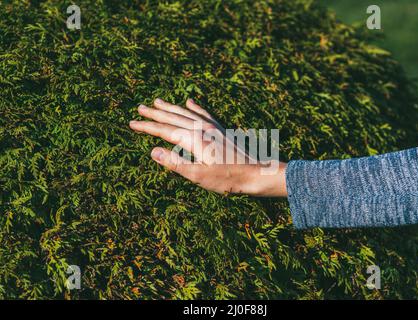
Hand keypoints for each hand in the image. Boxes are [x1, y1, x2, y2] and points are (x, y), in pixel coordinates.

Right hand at [129, 98, 286, 196]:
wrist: (257, 173)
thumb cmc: (228, 179)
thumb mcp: (198, 175)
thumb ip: (175, 163)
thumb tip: (153, 151)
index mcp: (194, 139)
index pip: (164, 130)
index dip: (147, 127)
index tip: (131, 123)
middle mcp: (202, 129)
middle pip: (174, 118)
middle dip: (155, 114)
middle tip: (139, 108)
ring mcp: (213, 127)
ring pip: (187, 113)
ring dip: (171, 108)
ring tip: (157, 101)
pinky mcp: (221, 130)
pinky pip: (204, 113)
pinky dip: (195, 107)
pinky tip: (190, 101)